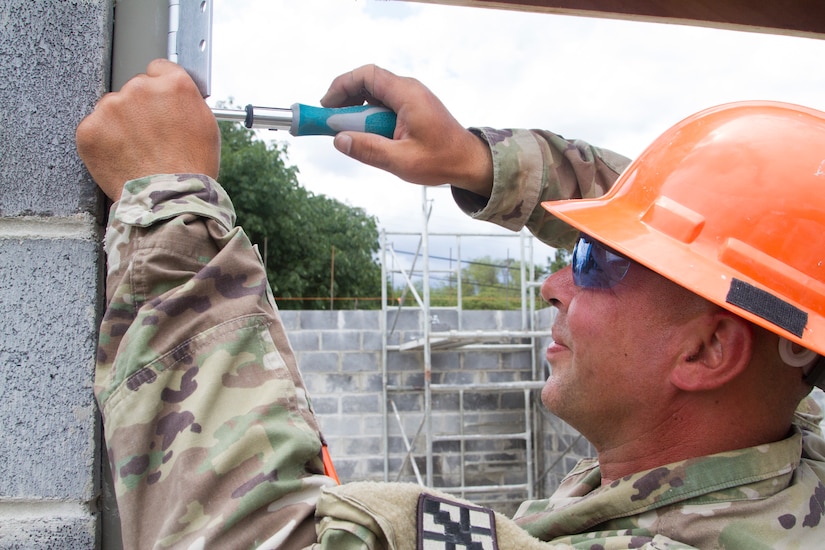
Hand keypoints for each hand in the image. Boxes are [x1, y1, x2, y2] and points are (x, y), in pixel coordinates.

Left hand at [76, 59, 219, 200]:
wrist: (169, 200)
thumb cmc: (192, 169)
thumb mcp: (205, 126)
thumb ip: (186, 101)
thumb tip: (173, 95)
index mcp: (173, 84)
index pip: (158, 69)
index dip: (160, 91)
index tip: (159, 106)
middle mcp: (141, 88)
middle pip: (134, 89)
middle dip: (140, 110)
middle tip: (151, 139)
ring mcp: (112, 107)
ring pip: (112, 109)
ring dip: (120, 125)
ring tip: (137, 153)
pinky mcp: (90, 128)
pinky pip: (94, 129)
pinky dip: (104, 143)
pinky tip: (121, 158)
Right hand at [320, 64, 492, 196]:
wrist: (469, 162)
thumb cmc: (442, 160)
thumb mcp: (401, 160)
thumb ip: (368, 149)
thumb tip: (339, 140)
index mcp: (407, 94)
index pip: (367, 75)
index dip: (342, 86)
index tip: (326, 106)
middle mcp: (409, 89)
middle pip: (368, 82)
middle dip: (345, 99)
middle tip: (332, 122)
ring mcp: (412, 97)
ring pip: (375, 94)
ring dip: (358, 110)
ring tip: (348, 132)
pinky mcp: (413, 108)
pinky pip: (385, 104)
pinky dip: (371, 116)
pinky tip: (367, 134)